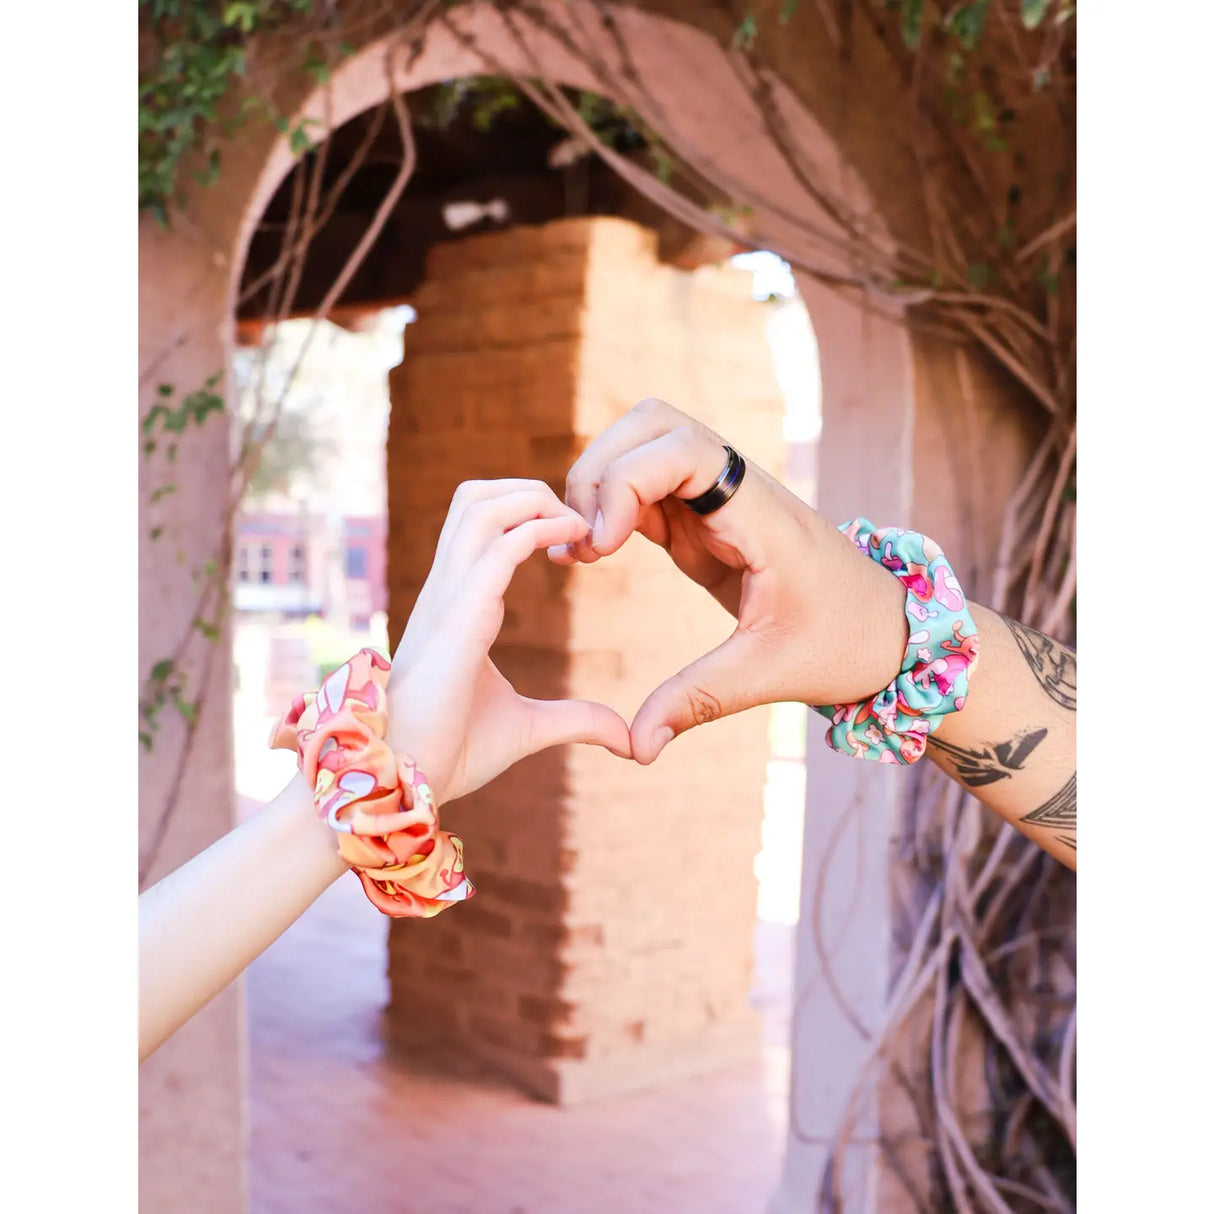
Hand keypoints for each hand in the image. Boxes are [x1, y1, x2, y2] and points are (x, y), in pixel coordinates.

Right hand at [386, 479, 631, 802]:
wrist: (404, 780)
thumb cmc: (449, 751)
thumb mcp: (528, 728)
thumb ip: (576, 720)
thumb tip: (627, 738)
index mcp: (457, 604)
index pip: (481, 525)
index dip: (528, 515)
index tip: (579, 540)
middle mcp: (448, 589)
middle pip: (475, 496)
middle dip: (530, 490)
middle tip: (581, 523)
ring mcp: (449, 598)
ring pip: (480, 505)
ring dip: (535, 499)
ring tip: (581, 525)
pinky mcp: (458, 618)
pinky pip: (497, 548)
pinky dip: (540, 529)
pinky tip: (576, 540)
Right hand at [550, 398, 909, 762]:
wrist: (887, 633)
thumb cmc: (843, 644)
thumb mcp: (769, 673)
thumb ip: (698, 700)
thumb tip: (637, 748)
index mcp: (761, 512)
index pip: (682, 447)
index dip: (625, 479)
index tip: (600, 545)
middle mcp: (738, 489)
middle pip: (651, 423)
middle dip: (600, 468)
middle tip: (582, 541)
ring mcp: (720, 499)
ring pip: (643, 445)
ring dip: (600, 482)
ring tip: (581, 549)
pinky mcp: (706, 520)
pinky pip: (646, 487)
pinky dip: (610, 507)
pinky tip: (590, 553)